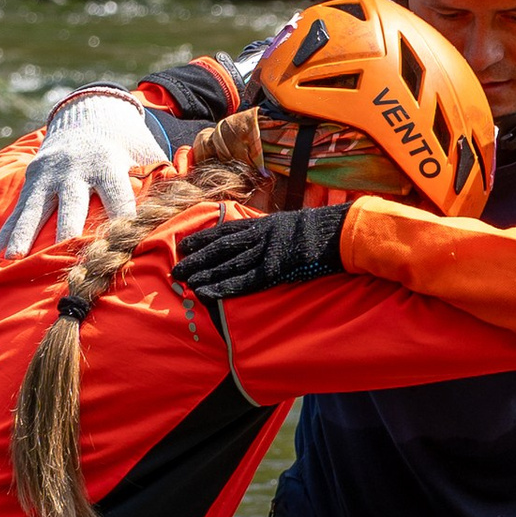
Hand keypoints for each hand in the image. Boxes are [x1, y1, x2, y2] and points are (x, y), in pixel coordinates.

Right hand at [0, 92, 176, 256]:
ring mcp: (50, 172)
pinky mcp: (33, 176)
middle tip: (64, 257)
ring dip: (25, 234)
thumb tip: (186, 203)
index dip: (120, 220)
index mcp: (108, 163)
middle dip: (68, 230)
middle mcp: (76, 167)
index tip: (119, 247)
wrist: (90, 113)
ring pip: (36, 207)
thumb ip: (161, 178)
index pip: (117, 196)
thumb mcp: (147, 153)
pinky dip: (7, 230)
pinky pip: (18, 207)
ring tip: (14, 259)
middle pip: (72, 204)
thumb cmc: (127, 144)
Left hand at [173, 205, 345, 301]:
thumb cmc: (319, 230)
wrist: (339, 232)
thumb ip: (272, 232)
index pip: (226, 230)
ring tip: (184, 281)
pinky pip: (244, 281)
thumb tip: (261, 239)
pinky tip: (208, 292)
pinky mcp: (274, 269)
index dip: (204, 238)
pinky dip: (224, 287)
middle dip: (197, 257)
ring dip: (204, 272)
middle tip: (176, 268)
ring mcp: (265, 252)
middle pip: (220, 247)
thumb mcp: (290, 225)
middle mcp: (259, 236)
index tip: (185, 244)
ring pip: (227, 263)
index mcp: (263, 224)